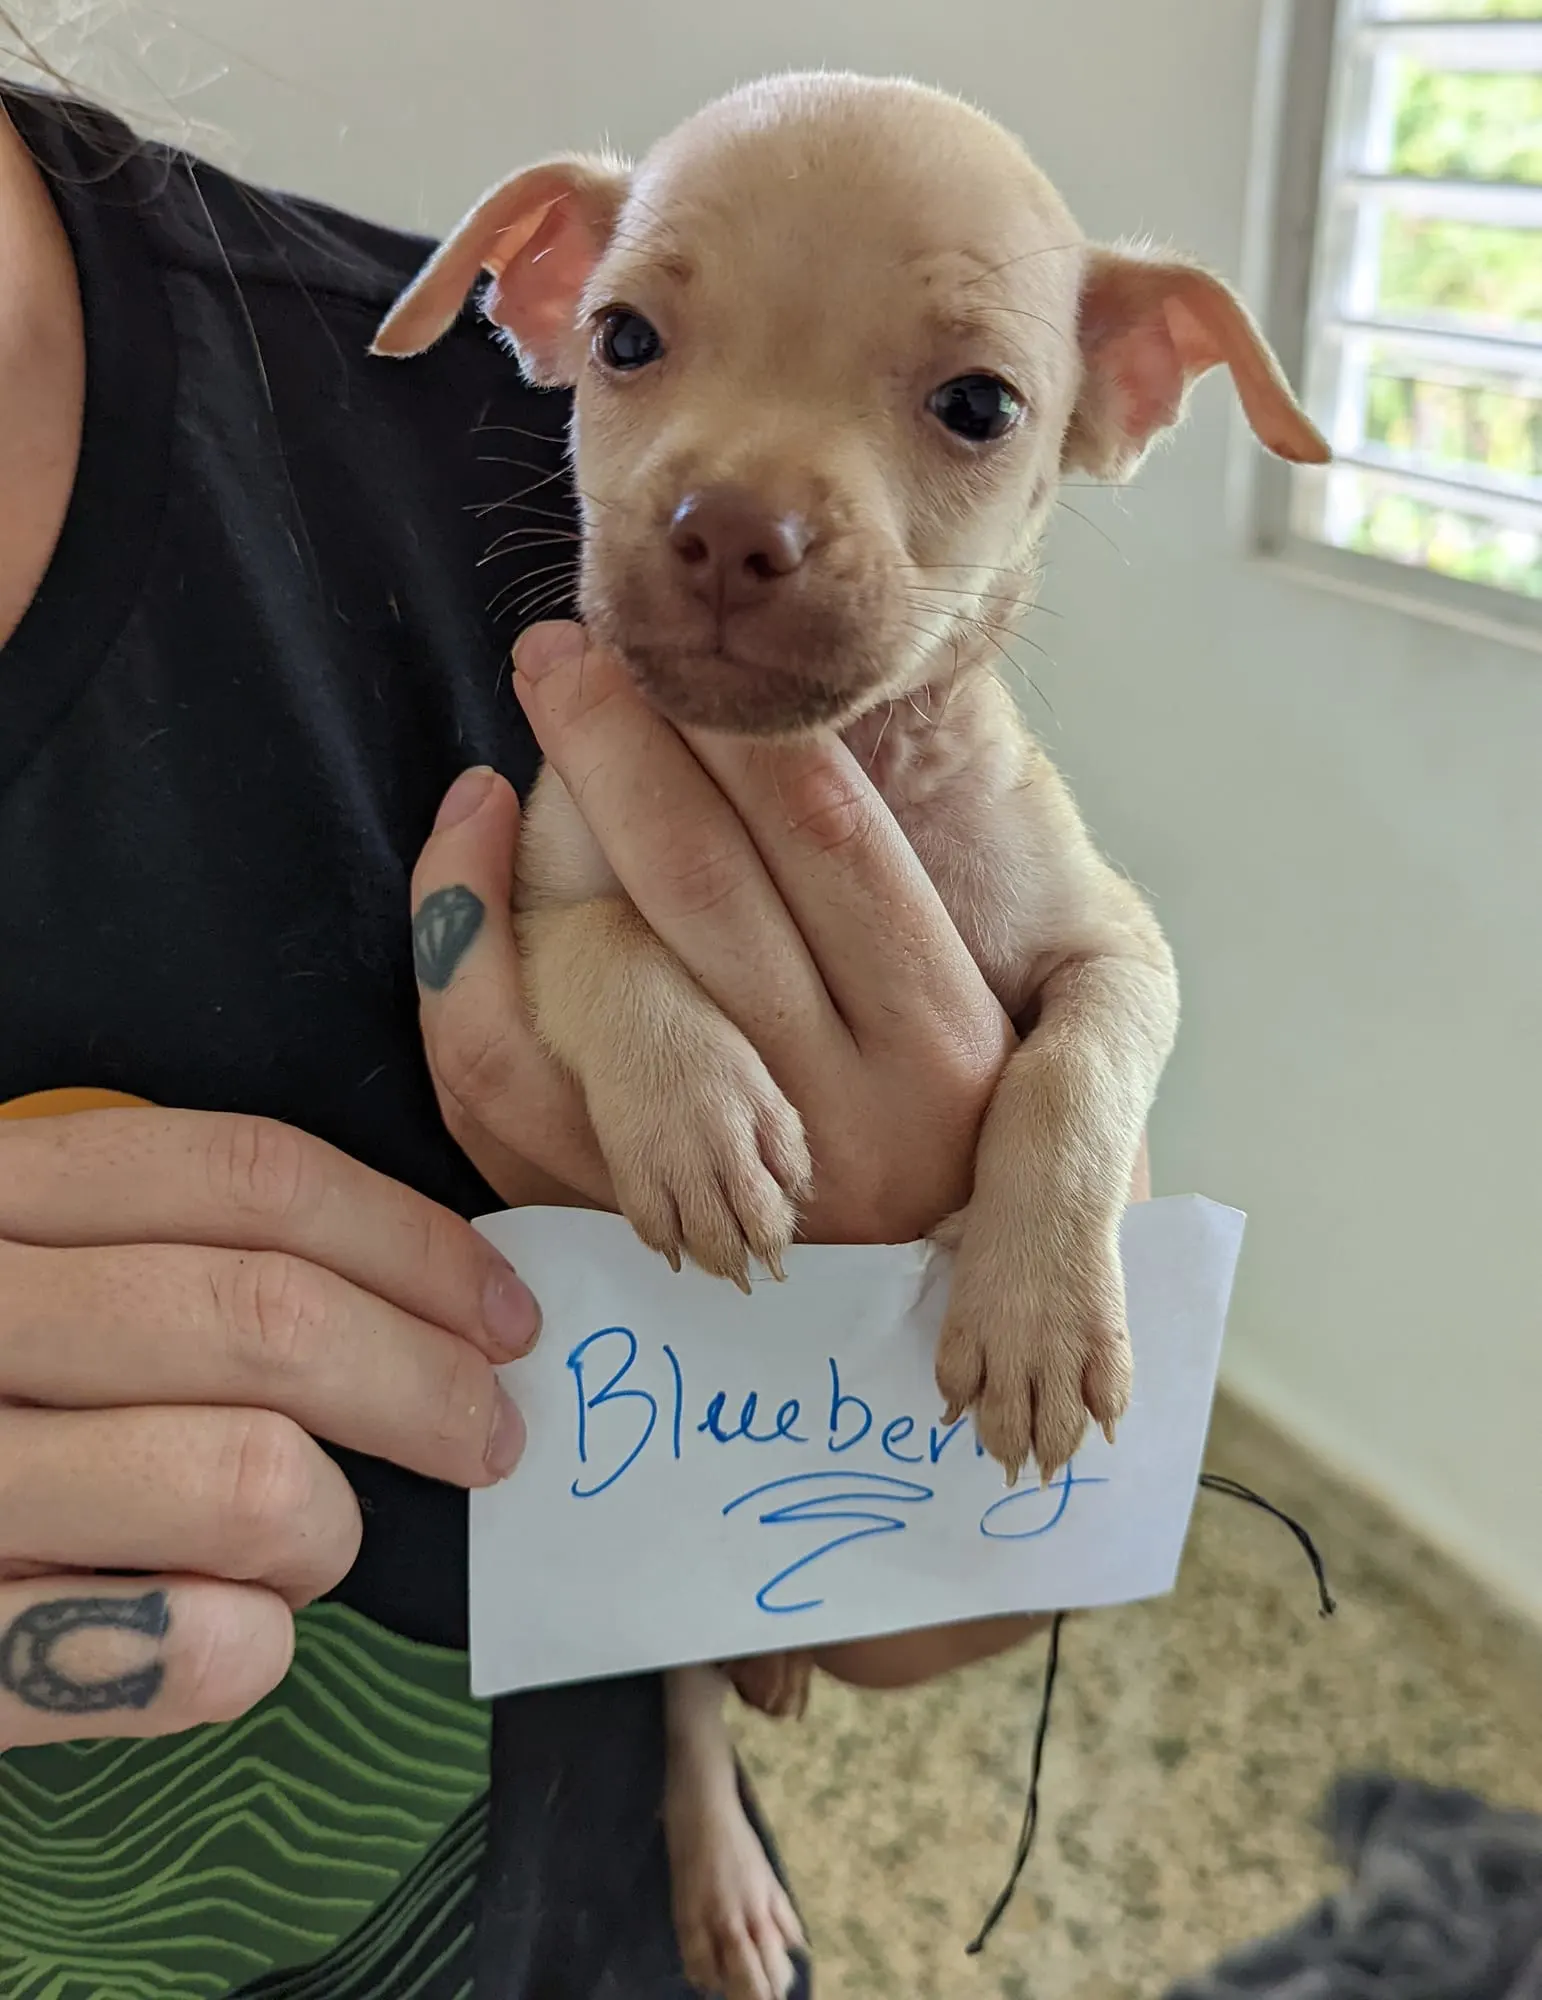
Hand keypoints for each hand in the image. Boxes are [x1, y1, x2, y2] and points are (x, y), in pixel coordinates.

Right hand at [0, 1106, 539, 1747]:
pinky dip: (245, 1646)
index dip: (409, 1244)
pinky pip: (168, 1648)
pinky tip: (239, 1635)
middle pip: (264, 1318)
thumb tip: (409, 1306)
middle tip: (489, 1435)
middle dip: (426, 1384)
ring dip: (329, 1526)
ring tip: (314, 1547)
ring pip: (243, 1479)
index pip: (245, 1181)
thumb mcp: (15, 1272)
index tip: (502, 1312)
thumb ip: (152, 1257)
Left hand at [413, 619, 1015, 1241]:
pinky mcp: (622, 1234)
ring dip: (524, 859)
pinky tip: (465, 882)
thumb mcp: (1070, 1031)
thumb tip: (849, 718)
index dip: (750, 731)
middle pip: (707, 897)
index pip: (838, 850)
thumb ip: (962, 900)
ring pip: (591, 995)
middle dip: (624, 750)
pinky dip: (462, 969)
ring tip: (500, 764)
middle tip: (562, 650)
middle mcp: (841, 1126)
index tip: (693, 642)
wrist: (915, 1376)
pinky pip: (502, 1094)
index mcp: (952, 1057)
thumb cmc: (1002, 1162)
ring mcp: (720, 1194)